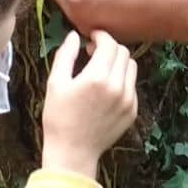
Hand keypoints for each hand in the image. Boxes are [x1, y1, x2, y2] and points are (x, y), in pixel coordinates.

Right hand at [41, 29, 138, 176]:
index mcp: (98, 77)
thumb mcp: (55, 83)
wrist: (73, 152)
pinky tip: (106, 89)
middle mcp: (117, 87)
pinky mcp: (132, 111)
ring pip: (131, 67)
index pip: (109, 44)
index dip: (100, 36)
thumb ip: (66, 55)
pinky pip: (132, 86)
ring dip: (118, 62)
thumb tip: (74, 36)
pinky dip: (122, 80)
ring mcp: (128, 100)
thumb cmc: (59, 117)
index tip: (90, 39)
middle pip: (123, 53)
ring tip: (101, 70)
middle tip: (93, 53)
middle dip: (109, 48)